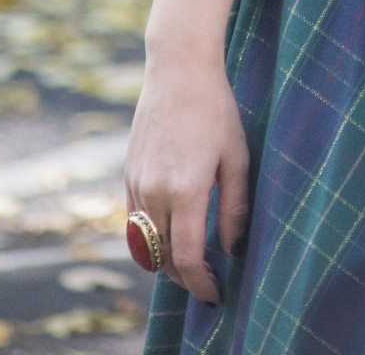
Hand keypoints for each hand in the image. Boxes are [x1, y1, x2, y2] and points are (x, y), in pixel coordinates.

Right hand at [125, 56, 248, 302]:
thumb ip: (234, 207)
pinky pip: (135, 221)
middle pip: (164, 258)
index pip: (188, 258)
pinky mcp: (128, 175)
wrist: (178, 71)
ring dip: (166, 260)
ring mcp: (137, 184)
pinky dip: (151, 237)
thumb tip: (231, 249)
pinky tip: (172, 232)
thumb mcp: (236, 157)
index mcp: (186, 190)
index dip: (202, 284)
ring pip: (145, 244)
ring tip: (192, 262)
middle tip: (208, 281)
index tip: (217, 294)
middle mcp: (155, 192)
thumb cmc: (215, 110)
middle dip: (185, 278)